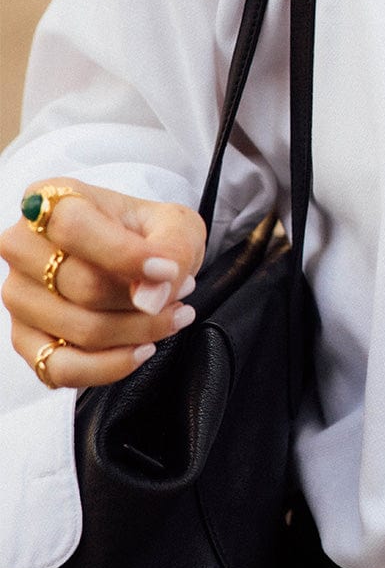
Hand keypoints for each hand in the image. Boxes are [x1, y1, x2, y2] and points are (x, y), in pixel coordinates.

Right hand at [0, 179, 205, 388]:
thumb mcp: (176, 224)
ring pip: (81, 330)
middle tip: (182, 294)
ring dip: (140, 332)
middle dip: (147, 300)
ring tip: (174, 316)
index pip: (73, 228)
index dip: (125, 255)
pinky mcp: (25, 337)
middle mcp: (22, 245)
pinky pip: (61, 368)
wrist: (138, 255)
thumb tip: (149, 297)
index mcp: (51, 199)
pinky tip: (143, 349)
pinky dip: (111, 366)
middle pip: (84, 287)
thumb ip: (172, 248)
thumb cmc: (149, 232)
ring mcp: (19, 294)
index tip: (168, 271)